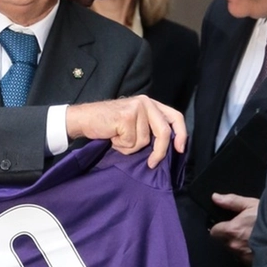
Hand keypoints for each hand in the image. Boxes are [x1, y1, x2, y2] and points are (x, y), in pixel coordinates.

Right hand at [65, 95, 186, 167]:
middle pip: (164, 131)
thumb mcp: (134, 123)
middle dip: (159, 151)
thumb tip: (168, 148)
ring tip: (118, 139)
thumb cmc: (109, 125)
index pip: (175, 117)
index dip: (181, 134)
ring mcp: (136, 108)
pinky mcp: (126, 117)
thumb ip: (150, 129)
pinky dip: (121, 146)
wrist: (84, 119)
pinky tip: (113, 136)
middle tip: (151, 164)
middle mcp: (146, 102)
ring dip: (130, 147)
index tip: (180, 149)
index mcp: (151, 103)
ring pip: (144, 140)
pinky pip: (131, 142)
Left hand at [209, 195, 259, 262]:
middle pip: (224, 241)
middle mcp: (234, 245)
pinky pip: (243, 258)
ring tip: (253, 238)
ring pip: (234, 250)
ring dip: (239, 245)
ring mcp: (242, 256)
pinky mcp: (250, 264)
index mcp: (231, 230)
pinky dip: (248, 253)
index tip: (228, 224)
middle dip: (230, 236)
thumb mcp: (251, 204)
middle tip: (244, 229)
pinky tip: (258, 246)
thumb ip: (231, 201)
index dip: (220, 227)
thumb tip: (215, 197)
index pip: (214, 232)